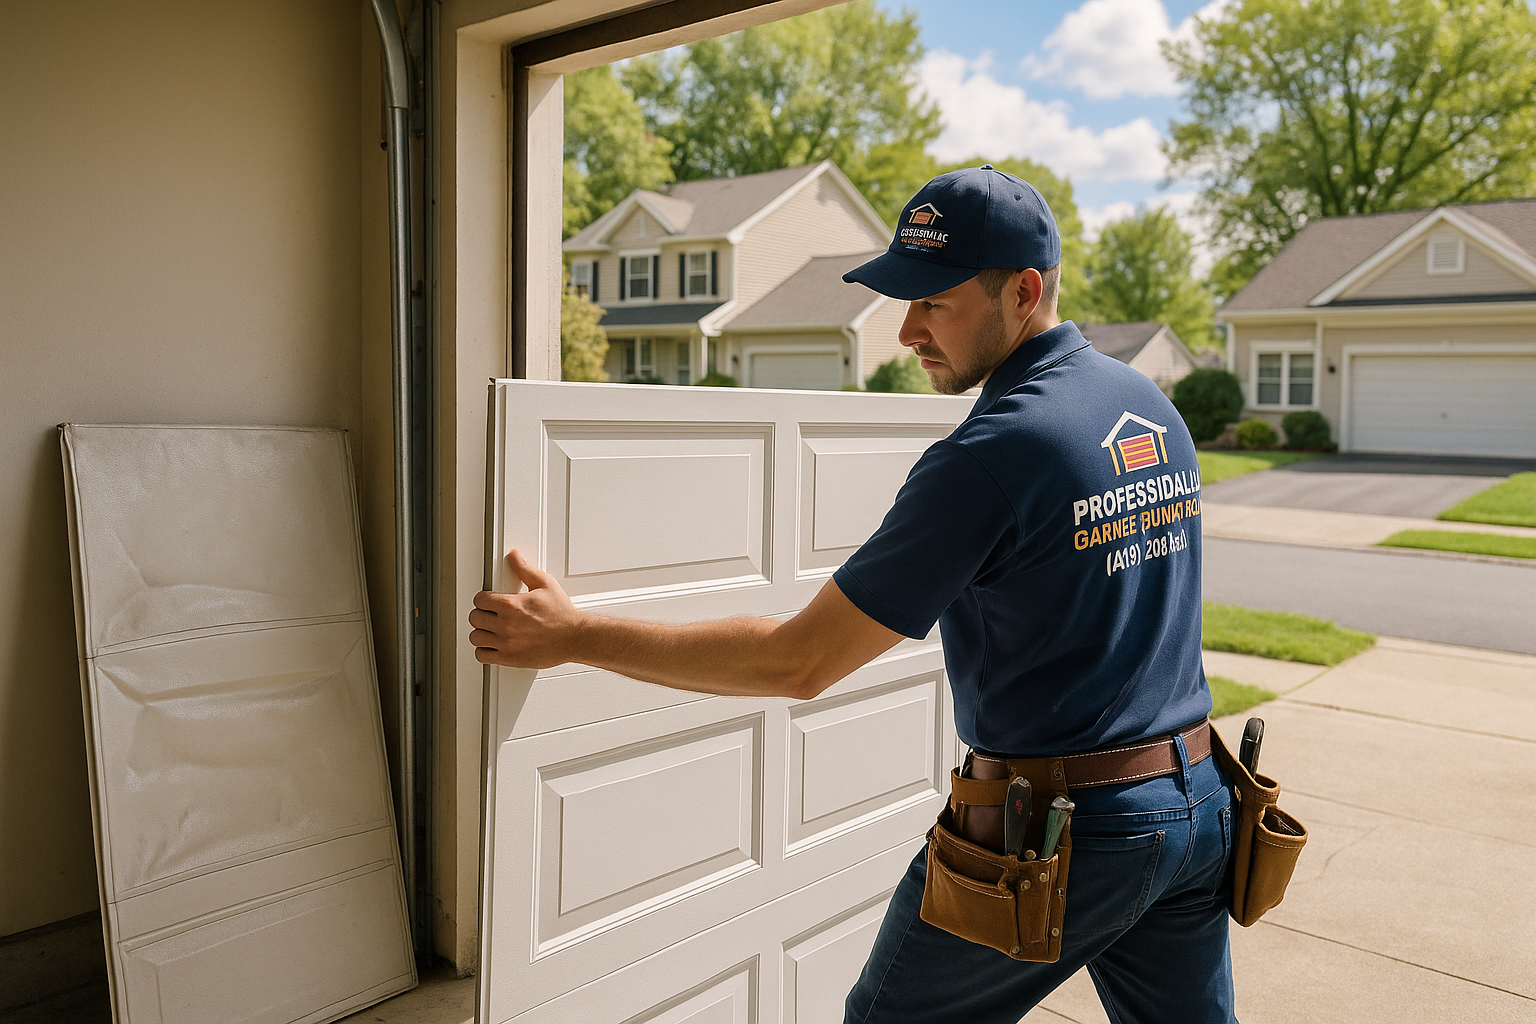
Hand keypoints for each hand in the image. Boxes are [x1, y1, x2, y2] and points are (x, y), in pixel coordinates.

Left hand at [469, 550, 585, 667]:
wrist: (574, 638)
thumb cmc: (562, 614)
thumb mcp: (546, 585)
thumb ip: (525, 570)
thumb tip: (514, 557)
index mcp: (512, 605)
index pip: (479, 600)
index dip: (483, 598)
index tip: (488, 601)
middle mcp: (506, 625)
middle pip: (474, 618)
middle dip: (481, 614)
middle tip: (489, 614)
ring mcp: (507, 643)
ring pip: (476, 637)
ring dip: (481, 632)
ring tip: (489, 629)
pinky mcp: (510, 659)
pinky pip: (482, 656)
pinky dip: (484, 650)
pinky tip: (492, 645)